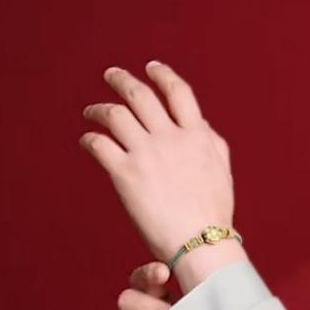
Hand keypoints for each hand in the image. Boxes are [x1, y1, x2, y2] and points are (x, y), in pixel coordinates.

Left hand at [79, 61, 233, 262]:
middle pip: (141, 96)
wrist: (200, 242)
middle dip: (122, 80)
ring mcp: (146, 154)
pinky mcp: (125, 174)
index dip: (163, 75)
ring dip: (99, 109)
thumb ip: (212, 142)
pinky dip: (90, 138)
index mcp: (196, 135)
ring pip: (115, 115)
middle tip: (111, 75)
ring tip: (91, 111)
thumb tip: (199, 124)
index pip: (178, 92)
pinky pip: (99, 145)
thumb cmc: (213, 212)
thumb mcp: (222, 170)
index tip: (151, 67)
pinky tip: (87, 141)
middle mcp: (170, 138)